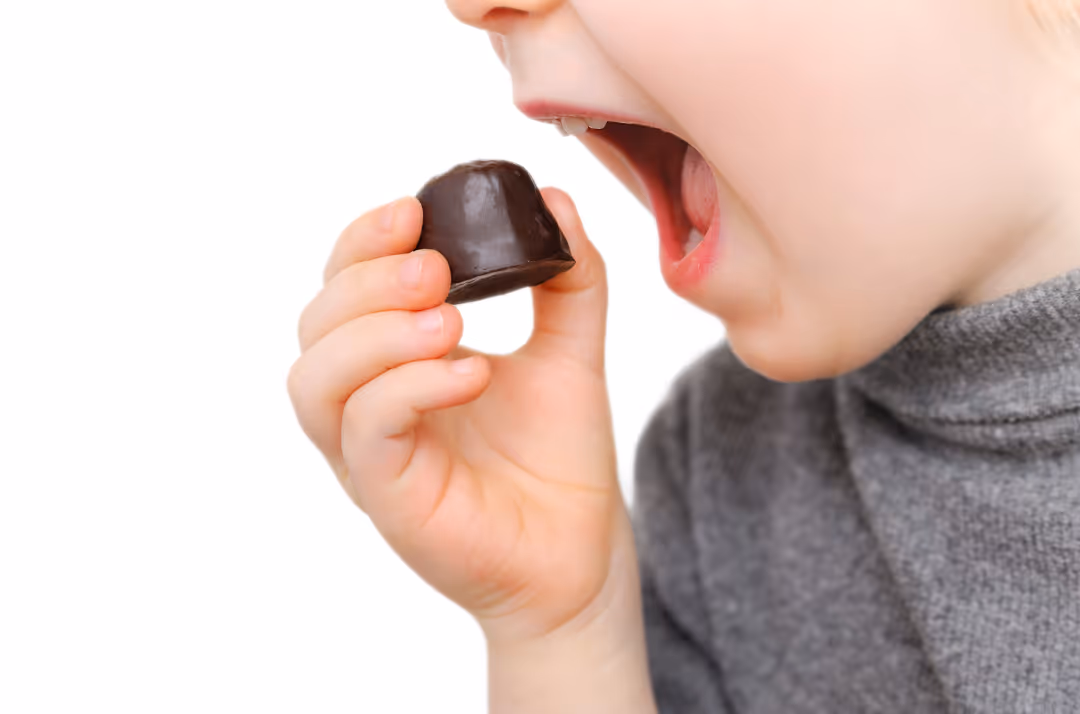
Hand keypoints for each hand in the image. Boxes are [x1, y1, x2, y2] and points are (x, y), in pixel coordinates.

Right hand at [287, 188, 632, 644]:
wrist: (582, 550)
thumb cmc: (559, 457)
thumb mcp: (571, 351)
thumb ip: (569, 281)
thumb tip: (559, 202)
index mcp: (394, 361)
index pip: (344, 288)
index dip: (363, 243)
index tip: (414, 210)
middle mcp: (367, 404)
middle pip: (315, 326)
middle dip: (366, 282)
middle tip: (435, 268)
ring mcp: (368, 455)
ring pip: (317, 379)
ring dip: (375, 333)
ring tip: (450, 321)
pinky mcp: (386, 497)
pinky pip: (365, 432)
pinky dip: (408, 388)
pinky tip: (469, 375)